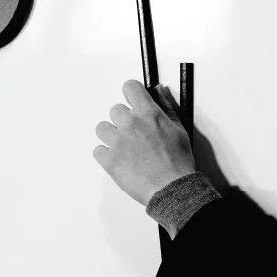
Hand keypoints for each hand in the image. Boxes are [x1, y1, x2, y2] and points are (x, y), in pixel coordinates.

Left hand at [93, 79, 195, 206]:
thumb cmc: (178, 162)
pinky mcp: (109, 160)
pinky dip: (106, 155)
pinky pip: (98, 150)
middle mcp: (130, 124)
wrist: (172, 188)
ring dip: (111, 135)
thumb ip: (166, 106)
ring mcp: (117, 142)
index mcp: (148, 114)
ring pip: (102, 128)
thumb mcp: (179, 129)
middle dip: (124, 120)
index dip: (131, 94)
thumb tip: (158, 90)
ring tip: (125, 147)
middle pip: (115, 110)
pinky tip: (119, 160)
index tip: (133, 101)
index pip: (130, 88)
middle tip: (134, 134)